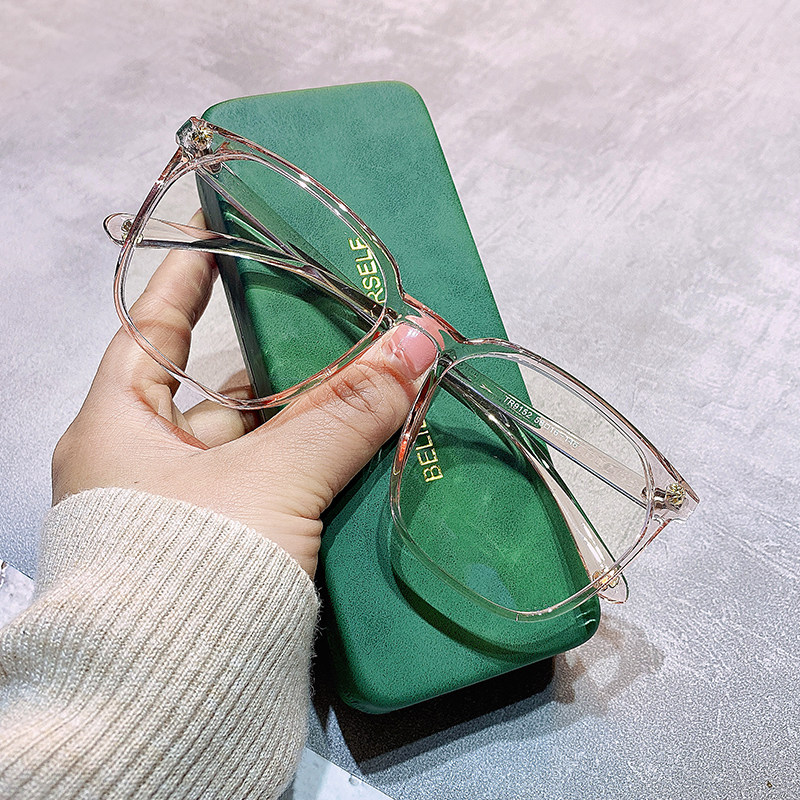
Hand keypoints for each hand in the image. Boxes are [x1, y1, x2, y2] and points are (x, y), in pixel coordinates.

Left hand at [52, 217, 436, 575]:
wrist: (174, 713)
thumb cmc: (192, 568)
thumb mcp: (271, 479)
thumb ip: (345, 411)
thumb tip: (416, 340)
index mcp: (119, 429)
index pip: (150, 329)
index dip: (185, 280)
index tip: (219, 235)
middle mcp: (148, 467)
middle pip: (225, 391)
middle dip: (287, 361)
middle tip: (345, 322)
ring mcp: (191, 514)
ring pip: (262, 446)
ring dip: (318, 422)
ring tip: (378, 382)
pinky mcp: (232, 556)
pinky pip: (281, 492)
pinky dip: (322, 471)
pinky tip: (373, 449)